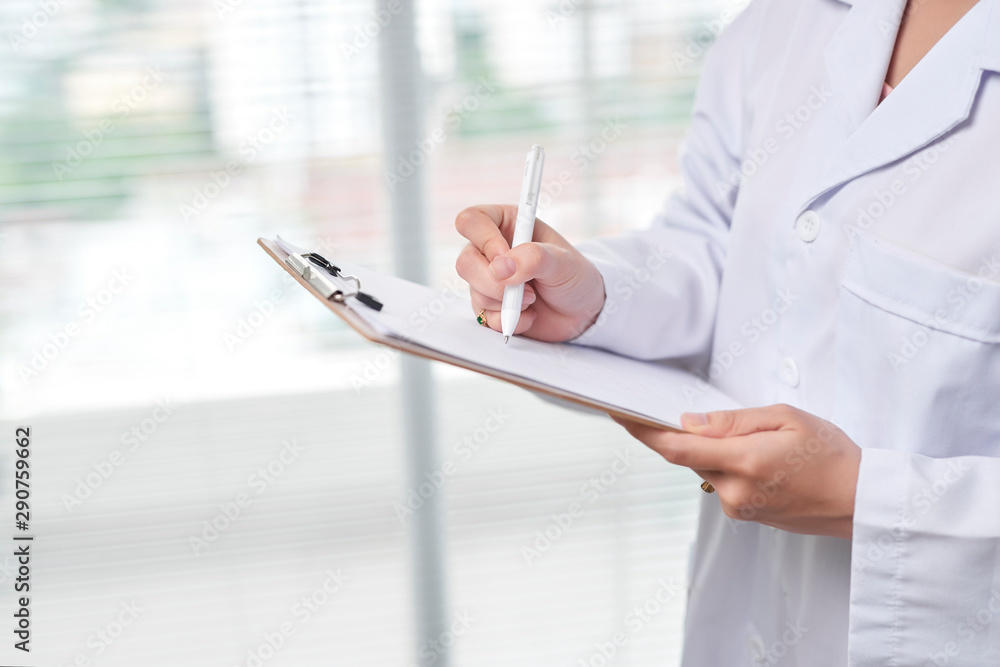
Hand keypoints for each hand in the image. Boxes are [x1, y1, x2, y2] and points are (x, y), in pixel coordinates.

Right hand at [455, 204, 605, 341]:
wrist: (582, 312)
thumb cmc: (574, 276)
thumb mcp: (562, 261)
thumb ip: (533, 258)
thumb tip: (500, 268)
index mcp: (505, 224)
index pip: (472, 221)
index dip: (484, 240)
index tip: (505, 258)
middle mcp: (490, 249)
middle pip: (465, 262)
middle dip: (493, 282)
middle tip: (527, 290)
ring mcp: (487, 279)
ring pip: (473, 291)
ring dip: (507, 302)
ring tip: (533, 299)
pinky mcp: (489, 306)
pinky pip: (484, 316)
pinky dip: (508, 319)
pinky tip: (529, 315)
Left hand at [614, 404, 861, 538]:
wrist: (862, 501)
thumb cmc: (832, 455)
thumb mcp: (786, 418)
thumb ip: (733, 421)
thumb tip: (689, 422)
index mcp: (744, 462)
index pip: (676, 447)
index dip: (642, 431)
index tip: (619, 415)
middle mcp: (735, 491)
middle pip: (688, 456)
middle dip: (689, 434)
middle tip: (702, 414)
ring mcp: (738, 508)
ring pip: (705, 469)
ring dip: (714, 450)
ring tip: (757, 440)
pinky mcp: (745, 515)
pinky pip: (721, 482)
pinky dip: (727, 465)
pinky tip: (759, 459)